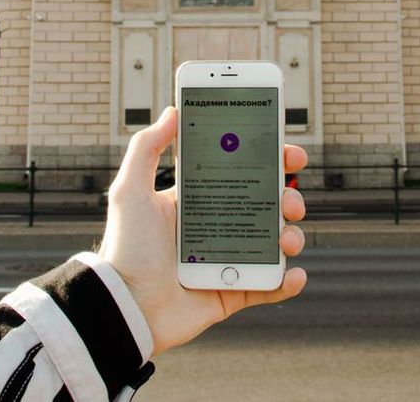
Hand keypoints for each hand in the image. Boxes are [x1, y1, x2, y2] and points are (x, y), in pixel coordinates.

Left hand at [97, 105, 307, 355]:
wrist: (125, 308)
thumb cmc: (125, 249)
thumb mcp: (130, 191)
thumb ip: (147, 148)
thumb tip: (171, 111)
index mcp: (197, 201)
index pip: (240, 173)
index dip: (269, 161)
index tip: (289, 153)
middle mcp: (216, 227)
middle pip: (265, 206)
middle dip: (288, 198)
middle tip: (290, 199)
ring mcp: (227, 260)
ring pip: (273, 244)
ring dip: (291, 237)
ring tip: (286, 239)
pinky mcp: (232, 293)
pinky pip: (269, 286)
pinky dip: (287, 281)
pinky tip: (294, 274)